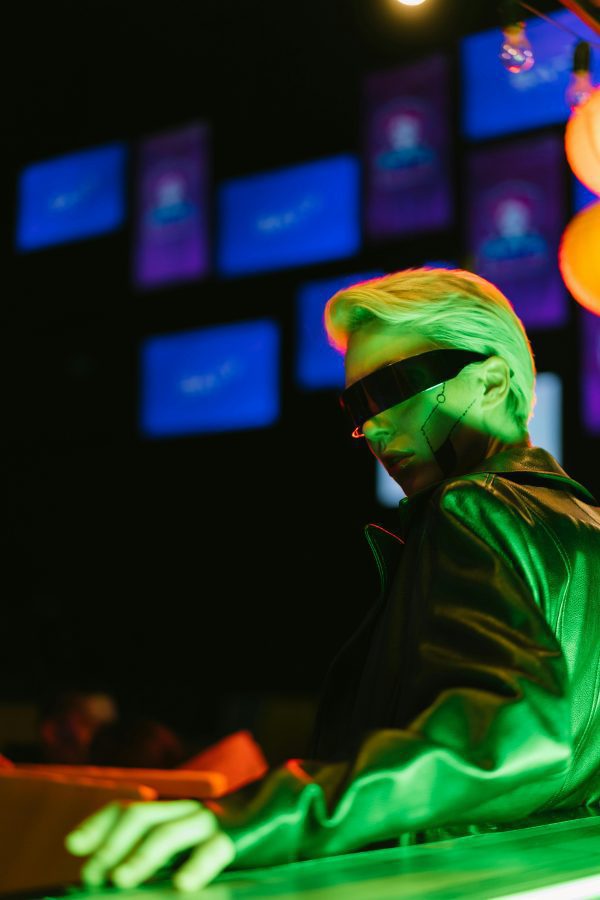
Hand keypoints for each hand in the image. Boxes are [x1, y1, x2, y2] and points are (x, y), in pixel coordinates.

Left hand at [64, 798, 234, 891]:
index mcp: (170, 809)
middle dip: (112, 844)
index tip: (74, 846)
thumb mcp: (181, 842)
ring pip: (170, 831)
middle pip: (142, 816)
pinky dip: (196, 865)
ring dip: (141, 855)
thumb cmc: (217, 841)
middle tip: (94, 874)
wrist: (274, 817)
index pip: (127, 808)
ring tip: (121, 878)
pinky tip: (182, 884)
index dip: (99, 824)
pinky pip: (213, 850)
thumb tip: (106, 874)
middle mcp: (185, 809)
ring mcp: (209, 822)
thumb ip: (151, 850)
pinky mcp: (235, 840)